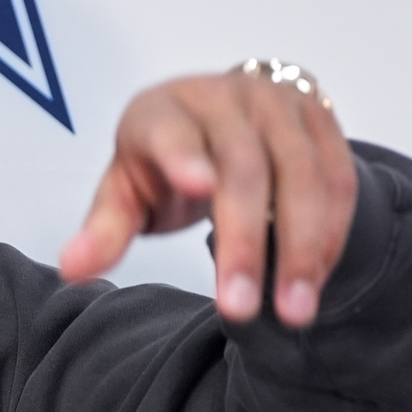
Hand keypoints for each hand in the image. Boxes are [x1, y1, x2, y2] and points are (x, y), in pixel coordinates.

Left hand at [58, 66, 357, 327]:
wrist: (221, 119)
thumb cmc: (162, 163)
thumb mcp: (126, 191)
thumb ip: (105, 230)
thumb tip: (73, 269)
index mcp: (163, 111)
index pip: (172, 132)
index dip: (183, 157)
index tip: (198, 187)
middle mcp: (225, 98)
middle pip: (243, 171)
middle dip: (244, 244)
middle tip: (237, 307)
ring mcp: (279, 105)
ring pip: (303, 177)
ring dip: (303, 250)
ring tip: (293, 312)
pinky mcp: (321, 121)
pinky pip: (338, 181)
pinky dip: (332, 235)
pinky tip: (317, 280)